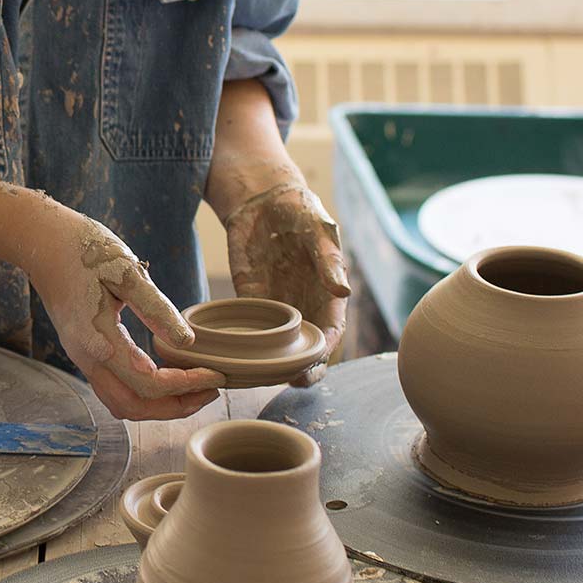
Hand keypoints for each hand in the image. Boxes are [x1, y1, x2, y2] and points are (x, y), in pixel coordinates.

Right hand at [23, 204, 224, 420]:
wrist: (40, 243)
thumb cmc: (84, 250)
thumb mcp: (126, 272)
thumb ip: (156, 309)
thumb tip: (187, 342)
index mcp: (98, 340)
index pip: (149, 383)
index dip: (187, 384)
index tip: (216, 374)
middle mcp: (87, 358)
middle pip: (133, 406)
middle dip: (175, 406)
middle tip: (211, 390)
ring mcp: (83, 358)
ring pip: (121, 403)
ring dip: (159, 405)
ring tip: (193, 388)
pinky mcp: (85, 352)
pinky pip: (115, 388)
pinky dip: (144, 392)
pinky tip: (167, 373)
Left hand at [220, 182, 349, 385]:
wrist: (263, 199)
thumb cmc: (300, 210)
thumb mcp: (317, 229)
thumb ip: (329, 258)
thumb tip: (344, 287)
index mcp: (327, 292)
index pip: (331, 331)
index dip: (326, 352)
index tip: (315, 366)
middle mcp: (304, 304)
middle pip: (307, 347)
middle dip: (303, 369)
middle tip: (293, 383)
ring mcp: (278, 304)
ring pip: (279, 344)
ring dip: (273, 363)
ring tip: (263, 378)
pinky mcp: (252, 298)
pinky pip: (251, 328)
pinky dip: (247, 345)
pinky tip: (238, 359)